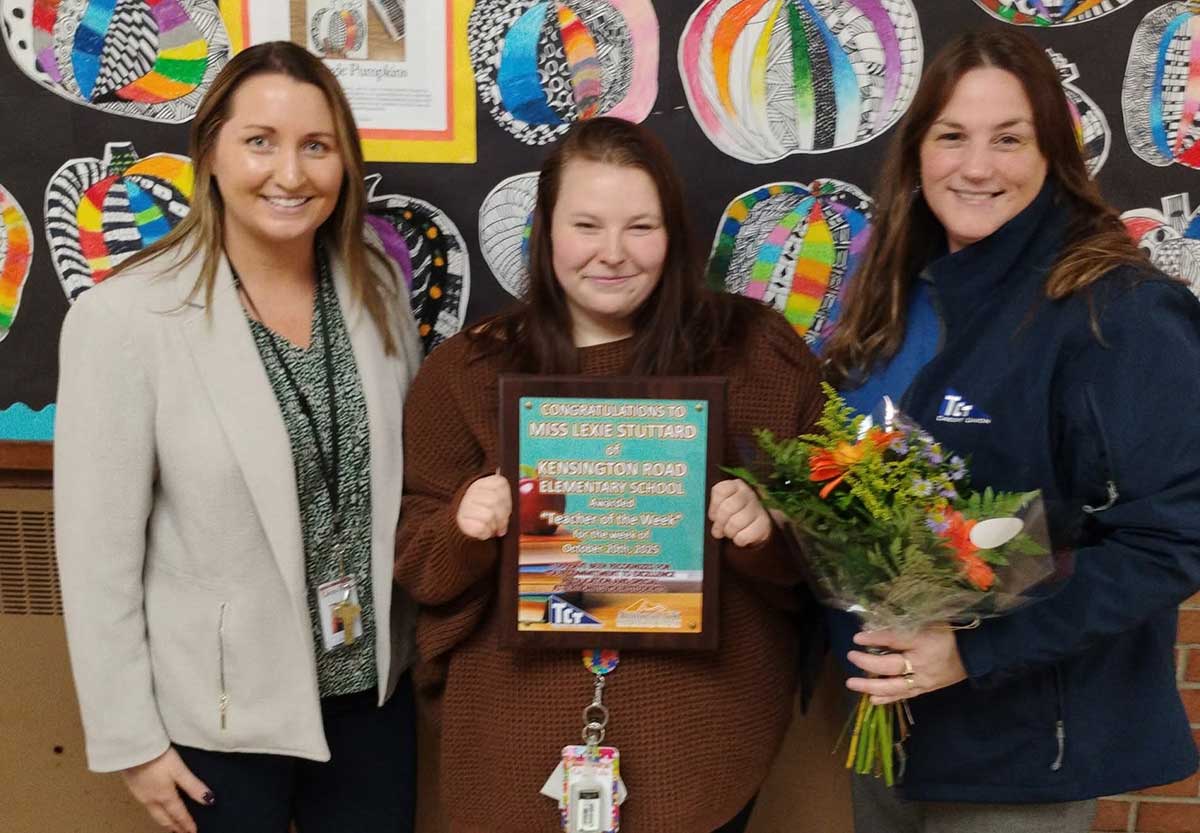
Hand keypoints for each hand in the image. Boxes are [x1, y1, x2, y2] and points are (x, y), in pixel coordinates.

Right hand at [120, 747, 212, 832]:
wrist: (131, 749)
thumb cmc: (157, 757)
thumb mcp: (179, 770)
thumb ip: (193, 785)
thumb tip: (209, 800)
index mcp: (164, 796)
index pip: (178, 815)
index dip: (187, 824)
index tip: (193, 832)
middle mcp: (151, 800)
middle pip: (164, 818)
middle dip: (174, 827)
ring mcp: (140, 795)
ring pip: (154, 814)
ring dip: (164, 821)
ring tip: (171, 825)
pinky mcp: (133, 787)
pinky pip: (147, 806)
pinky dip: (155, 813)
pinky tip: (156, 808)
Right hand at [456, 474, 511, 539]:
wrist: (463, 529)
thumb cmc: (484, 515)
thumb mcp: (495, 502)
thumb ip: (505, 497)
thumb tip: (523, 493)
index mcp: (482, 482)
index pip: (501, 484)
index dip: (508, 500)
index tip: (508, 511)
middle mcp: (471, 490)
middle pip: (496, 500)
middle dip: (503, 516)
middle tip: (502, 525)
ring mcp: (465, 504)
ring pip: (489, 514)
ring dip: (494, 525)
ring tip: (492, 528)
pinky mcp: (461, 520)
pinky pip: (481, 527)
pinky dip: (486, 533)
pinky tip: (483, 532)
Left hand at [708, 479, 771, 547]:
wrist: (759, 523)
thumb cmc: (736, 513)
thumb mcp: (724, 505)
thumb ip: (716, 511)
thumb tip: (716, 531)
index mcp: (736, 485)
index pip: (719, 491)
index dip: (713, 507)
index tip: (714, 515)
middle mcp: (749, 493)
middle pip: (726, 508)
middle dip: (719, 523)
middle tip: (719, 529)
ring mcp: (759, 508)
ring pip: (735, 523)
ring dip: (729, 532)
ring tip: (730, 532)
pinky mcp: (765, 524)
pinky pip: (744, 536)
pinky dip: (738, 540)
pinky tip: (740, 537)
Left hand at [845, 627, 967, 704]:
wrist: (974, 654)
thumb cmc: (949, 632)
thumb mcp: (929, 620)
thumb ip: (905, 622)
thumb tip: (877, 620)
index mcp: (923, 641)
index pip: (894, 640)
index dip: (875, 639)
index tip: (857, 637)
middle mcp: (922, 663)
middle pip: (891, 666)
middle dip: (868, 663)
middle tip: (850, 656)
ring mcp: (924, 679)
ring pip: (894, 686)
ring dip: (871, 686)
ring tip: (851, 683)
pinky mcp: (926, 689)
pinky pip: (904, 695)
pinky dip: (887, 698)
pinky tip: (871, 700)